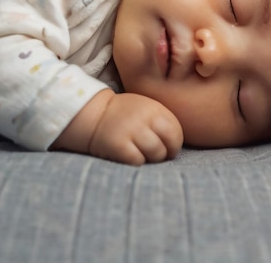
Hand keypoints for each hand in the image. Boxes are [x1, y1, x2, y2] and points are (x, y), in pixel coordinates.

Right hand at [52, 89, 182, 164]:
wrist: (94, 115)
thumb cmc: (125, 115)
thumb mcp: (146, 108)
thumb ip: (162, 122)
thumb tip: (176, 147)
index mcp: (154, 108)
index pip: (176, 132)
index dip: (175, 144)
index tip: (168, 148)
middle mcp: (144, 118)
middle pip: (167, 145)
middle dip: (164, 154)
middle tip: (155, 154)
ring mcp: (131, 131)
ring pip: (155, 154)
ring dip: (151, 159)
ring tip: (142, 154)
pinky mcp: (118, 145)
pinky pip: (138, 161)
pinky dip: (136, 162)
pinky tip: (130, 156)